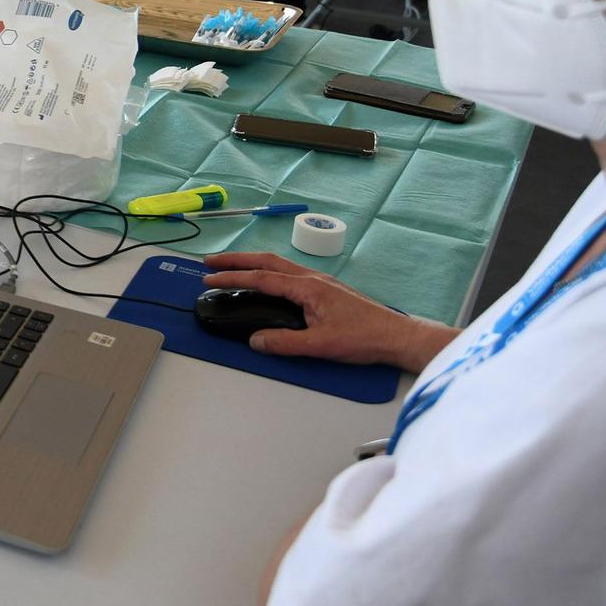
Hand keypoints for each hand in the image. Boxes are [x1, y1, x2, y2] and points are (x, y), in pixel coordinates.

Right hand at [202, 252, 458, 370]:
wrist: (397, 336)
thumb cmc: (363, 339)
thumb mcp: (321, 345)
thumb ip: (285, 343)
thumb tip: (255, 340)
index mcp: (307, 287)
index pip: (262, 278)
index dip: (233, 277)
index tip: (209, 277)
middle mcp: (312, 277)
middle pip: (267, 260)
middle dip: (236, 259)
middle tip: (211, 261)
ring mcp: (320, 281)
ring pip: (279, 263)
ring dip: (252, 262)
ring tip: (232, 266)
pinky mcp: (326, 289)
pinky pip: (289, 272)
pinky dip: (269, 270)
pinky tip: (267, 280)